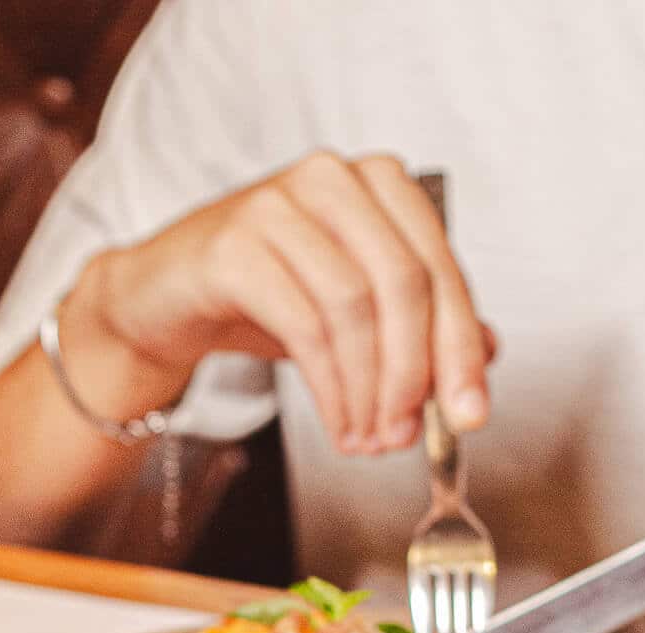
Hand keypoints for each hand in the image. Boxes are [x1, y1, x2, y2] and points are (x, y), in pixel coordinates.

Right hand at [63, 151, 494, 456]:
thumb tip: (484, 357)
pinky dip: (330, 388)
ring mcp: (279, 204)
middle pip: (403, 282)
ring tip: (367, 440)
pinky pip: (304, 325)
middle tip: (407, 436)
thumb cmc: (257, 300)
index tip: (469, 412)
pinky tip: (337, 423)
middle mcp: (332, 180)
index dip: (459, 347)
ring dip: (368, 389)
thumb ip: (417, 326)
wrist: (160, 302)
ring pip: (354, 307)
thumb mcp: (350, 313)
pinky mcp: (234, 245)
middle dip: (413, 374)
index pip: (439, 266)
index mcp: (376, 185)